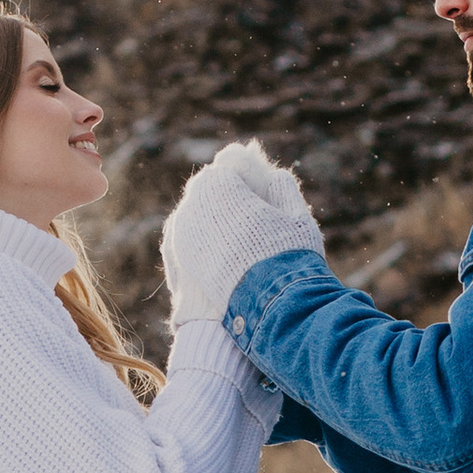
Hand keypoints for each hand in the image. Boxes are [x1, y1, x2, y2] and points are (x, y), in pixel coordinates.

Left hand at [161, 138, 325, 329]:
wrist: (265, 304)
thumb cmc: (286, 256)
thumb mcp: (296, 216)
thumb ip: (284, 189)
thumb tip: (276, 175)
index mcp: (219, 183)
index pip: (228, 168)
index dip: (245, 179)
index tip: (257, 191)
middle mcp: (193, 204)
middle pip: (208, 191)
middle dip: (225, 199)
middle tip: (247, 217)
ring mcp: (180, 233)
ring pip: (195, 216)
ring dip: (211, 221)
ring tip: (236, 240)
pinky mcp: (177, 260)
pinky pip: (188, 240)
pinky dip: (201, 242)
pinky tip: (220, 253)